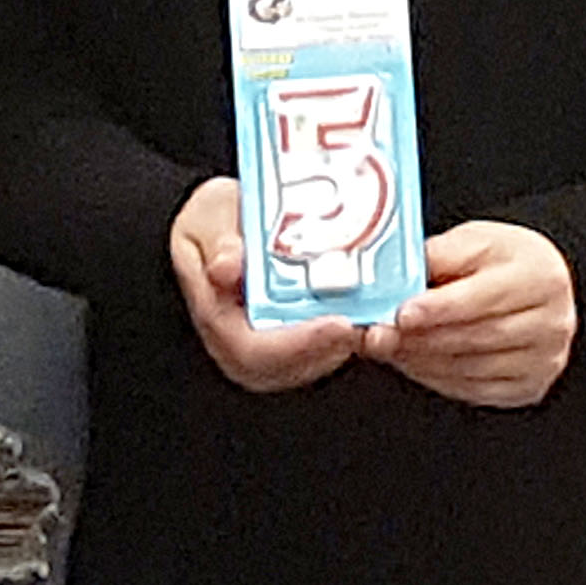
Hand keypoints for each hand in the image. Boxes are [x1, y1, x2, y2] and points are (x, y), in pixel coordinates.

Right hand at [168, 175, 360, 394]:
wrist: (220, 224)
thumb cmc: (211, 224)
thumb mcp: (206, 219)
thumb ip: (217, 242)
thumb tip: (228, 266)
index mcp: (216, 318)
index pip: (254, 350)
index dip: (298, 342)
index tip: (337, 323)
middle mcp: (243, 344)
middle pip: (292, 365)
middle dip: (334, 346)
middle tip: (372, 325)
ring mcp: (271, 345)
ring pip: (315, 360)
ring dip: (349, 342)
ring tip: (379, 319)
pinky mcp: (296, 336)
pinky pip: (325, 347)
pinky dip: (349, 333)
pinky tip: (373, 313)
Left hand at [369, 219, 578, 408]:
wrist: (531, 285)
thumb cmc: (503, 262)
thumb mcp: (472, 241)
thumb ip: (436, 257)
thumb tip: (392, 278)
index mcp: (541, 276)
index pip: (486, 297)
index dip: (440, 308)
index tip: (403, 313)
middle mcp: (552, 321)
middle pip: (479, 336)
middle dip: (423, 338)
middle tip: (382, 334)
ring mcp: (545, 358)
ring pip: (474, 367)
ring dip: (424, 360)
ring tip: (392, 346)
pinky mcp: (530, 385)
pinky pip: (476, 390)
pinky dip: (438, 378)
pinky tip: (416, 362)